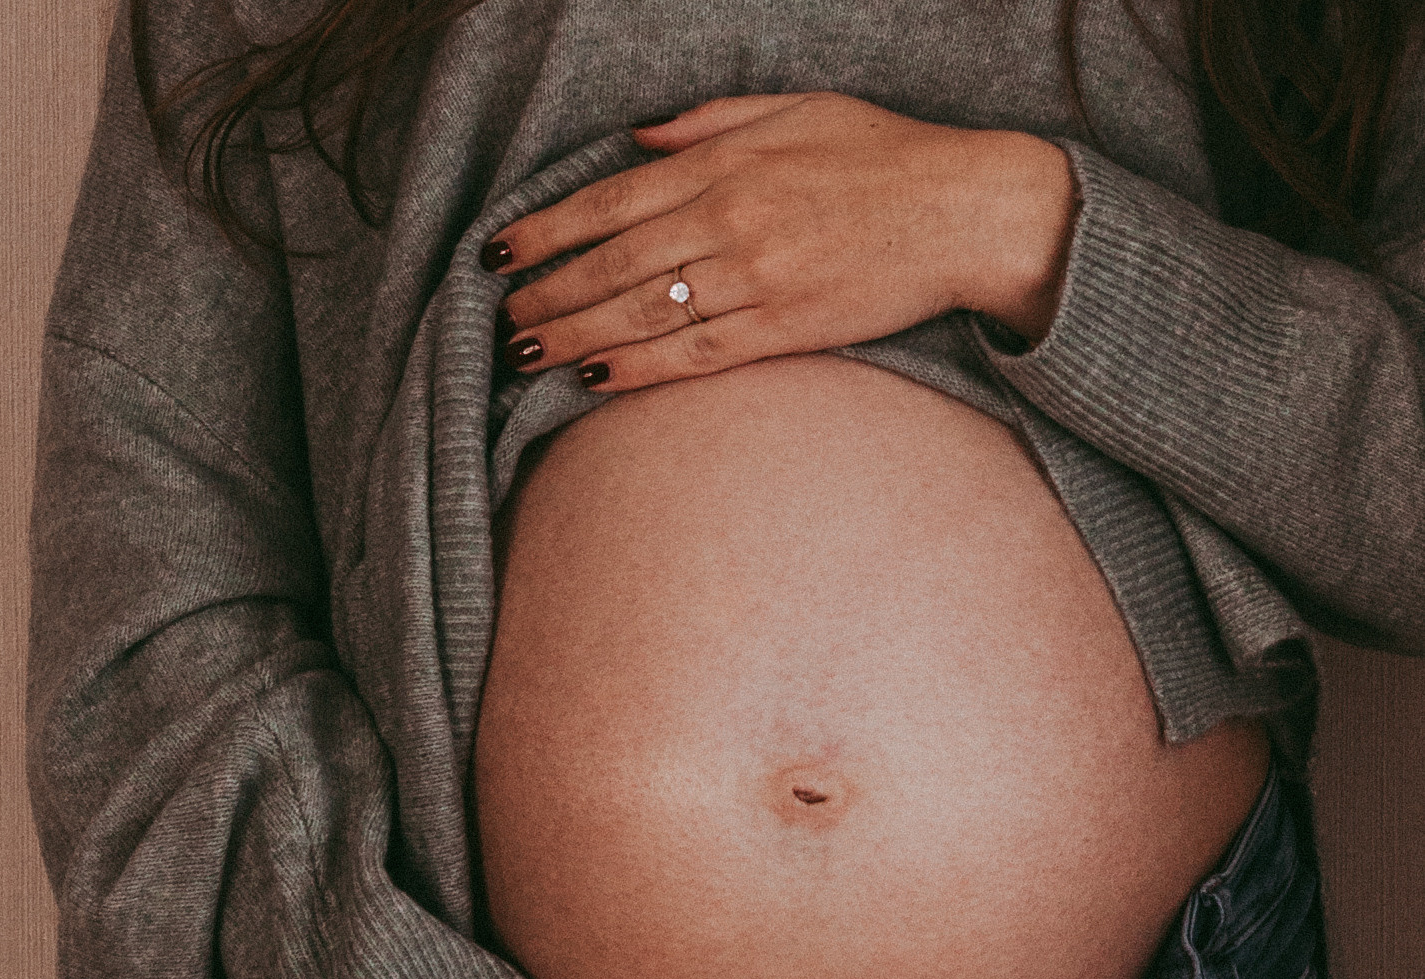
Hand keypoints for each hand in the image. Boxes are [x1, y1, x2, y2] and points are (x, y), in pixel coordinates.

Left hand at [483, 92, 1076, 391]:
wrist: (967, 211)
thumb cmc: (885, 156)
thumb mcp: (798, 108)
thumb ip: (711, 122)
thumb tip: (639, 139)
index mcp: (727, 165)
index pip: (611, 200)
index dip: (547, 229)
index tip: (499, 250)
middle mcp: (731, 221)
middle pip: (613, 263)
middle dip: (548, 291)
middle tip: (499, 316)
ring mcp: (756, 279)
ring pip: (642, 314)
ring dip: (575, 336)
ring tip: (526, 353)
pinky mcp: (783, 329)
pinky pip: (694, 355)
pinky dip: (638, 370)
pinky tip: (593, 382)